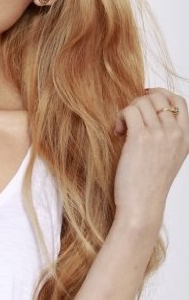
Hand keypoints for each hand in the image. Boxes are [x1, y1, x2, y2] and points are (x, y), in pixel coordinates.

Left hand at [113, 88, 188, 227]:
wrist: (142, 205)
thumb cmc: (149, 183)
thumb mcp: (169, 156)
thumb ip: (167, 135)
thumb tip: (148, 112)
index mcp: (186, 137)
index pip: (179, 101)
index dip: (159, 94)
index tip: (143, 101)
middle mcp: (176, 134)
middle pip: (158, 97)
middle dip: (139, 103)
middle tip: (129, 120)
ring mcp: (160, 135)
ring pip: (141, 102)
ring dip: (127, 111)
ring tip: (122, 129)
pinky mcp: (141, 138)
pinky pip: (129, 110)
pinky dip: (120, 117)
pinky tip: (117, 132)